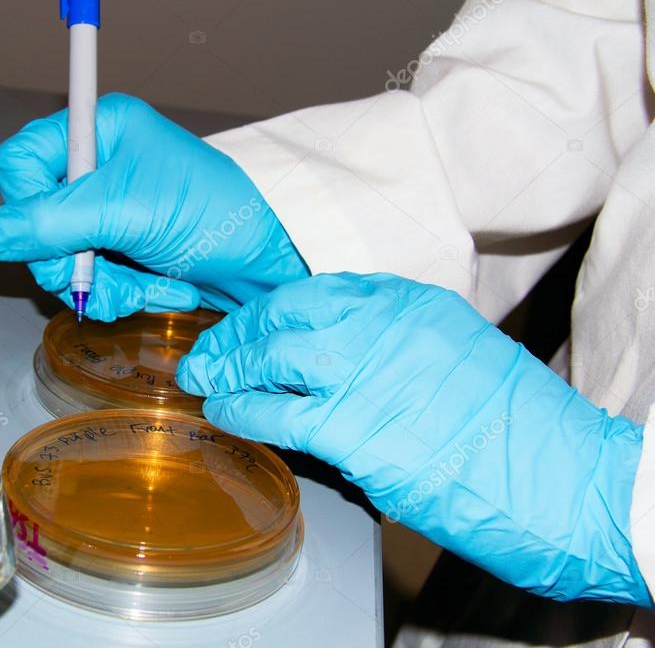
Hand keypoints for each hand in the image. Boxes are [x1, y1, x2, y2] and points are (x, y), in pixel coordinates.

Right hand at [0, 93, 307, 320]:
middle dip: (66, 259)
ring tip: (139, 291)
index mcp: (97, 130)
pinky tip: (158, 292)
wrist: (273, 257)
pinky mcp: (125, 249)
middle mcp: (97, 167)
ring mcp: (109, 211)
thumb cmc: (214, 213)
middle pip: (34, 220)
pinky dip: (120, 294)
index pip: (19, 162)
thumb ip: (52, 222)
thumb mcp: (126, 210)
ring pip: (59, 258)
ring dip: (97, 285)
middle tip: (94, 275)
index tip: (55, 234)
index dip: (25, 204)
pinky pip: (93, 278)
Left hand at [177, 273, 650, 605]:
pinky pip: (277, 412)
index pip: (317, 289)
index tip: (247, 318)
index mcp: (411, 302)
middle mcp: (383, 326)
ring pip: (272, 356)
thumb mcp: (458, 353)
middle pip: (285, 314)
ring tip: (204, 376)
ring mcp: (366, 373)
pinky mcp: (355, 429)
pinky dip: (241, 408)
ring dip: (228, 366)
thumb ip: (396, 343)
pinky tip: (222, 410)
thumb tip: (339, 353)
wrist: (564, 479)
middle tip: (210, 345)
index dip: (270, 305)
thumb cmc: (518, 425)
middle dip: (239, 330)